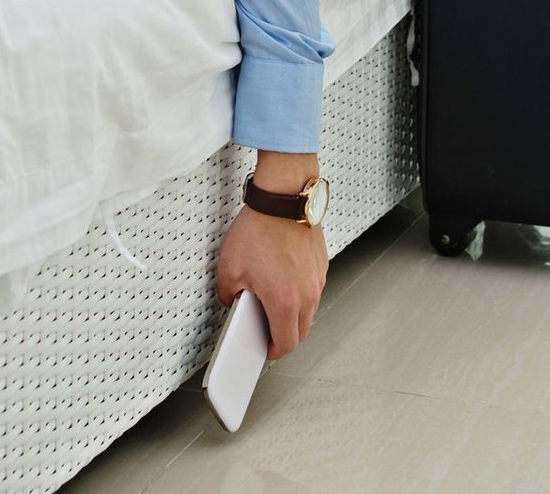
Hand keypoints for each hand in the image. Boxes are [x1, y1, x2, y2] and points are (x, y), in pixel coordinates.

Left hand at [215, 155, 328, 360]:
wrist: (284, 196)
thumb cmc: (259, 228)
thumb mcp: (228, 268)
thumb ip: (228, 295)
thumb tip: (234, 302)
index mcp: (285, 301)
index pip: (286, 344)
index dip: (272, 352)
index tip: (263, 350)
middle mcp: (307, 293)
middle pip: (301, 331)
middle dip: (283, 336)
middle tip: (265, 331)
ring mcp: (317, 278)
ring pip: (308, 309)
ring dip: (292, 314)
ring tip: (270, 303)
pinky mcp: (321, 263)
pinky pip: (311, 288)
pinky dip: (298, 292)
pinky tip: (280, 279)